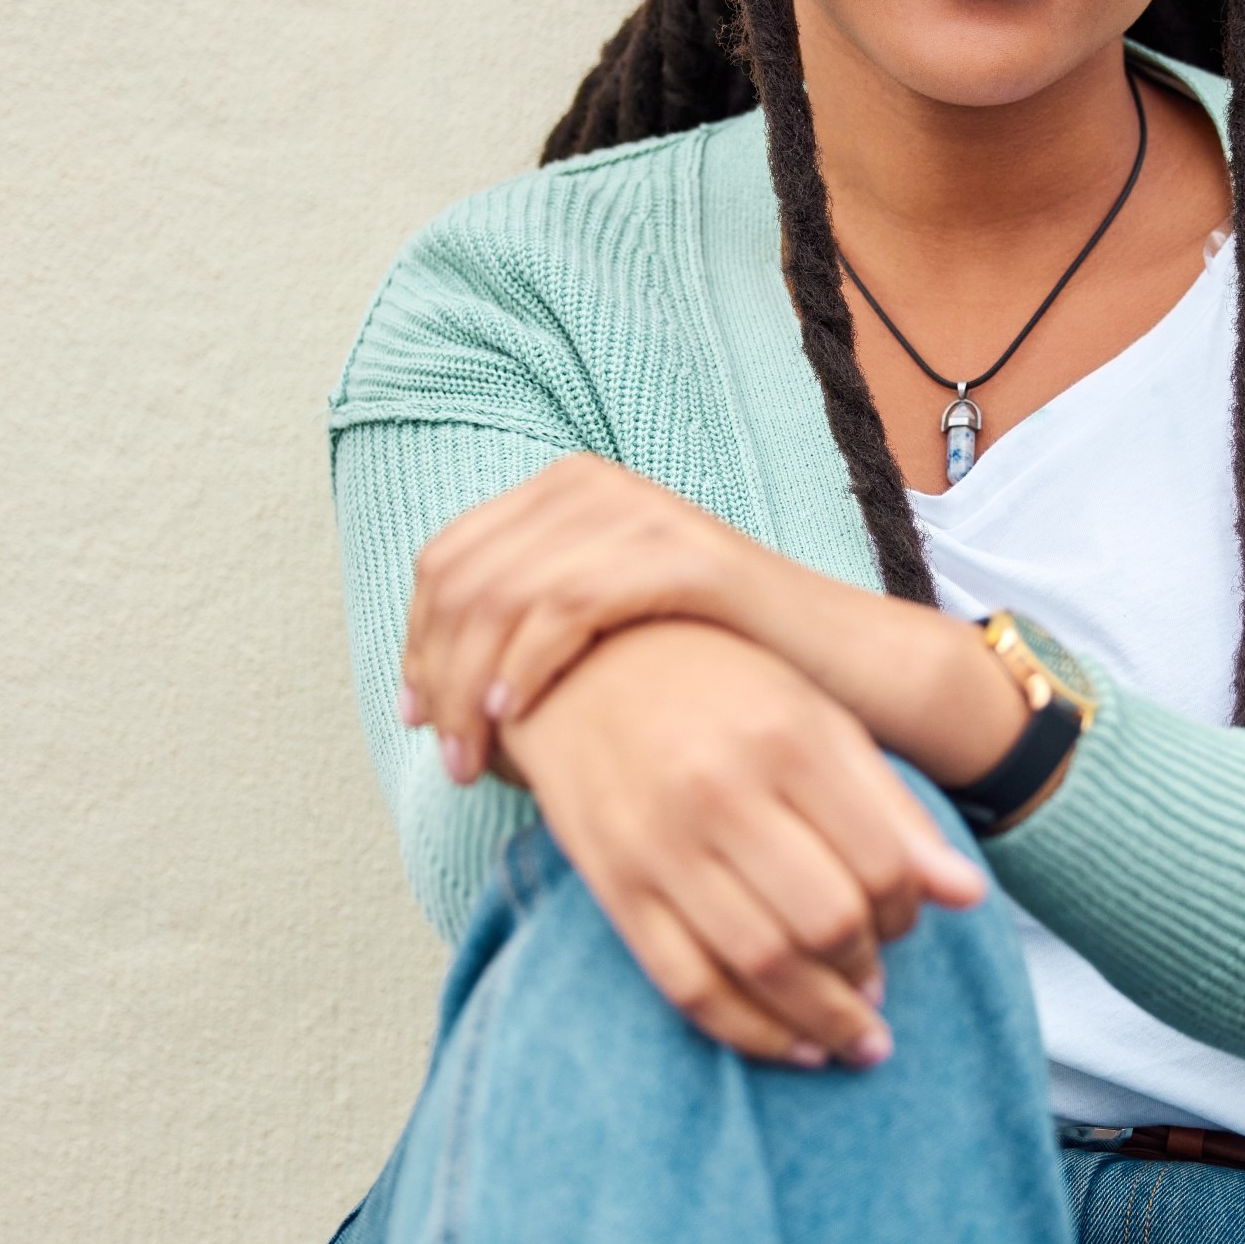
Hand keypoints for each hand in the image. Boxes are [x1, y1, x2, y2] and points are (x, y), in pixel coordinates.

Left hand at [400, 454, 753, 775]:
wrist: (827, 656)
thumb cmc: (708, 658)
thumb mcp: (601, 625)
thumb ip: (526, 625)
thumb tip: (426, 686)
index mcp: (564, 490)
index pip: (446, 559)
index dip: (417, 641)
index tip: (419, 720)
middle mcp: (590, 484)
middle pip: (462, 579)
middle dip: (437, 675)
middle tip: (449, 758)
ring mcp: (636, 510)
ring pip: (499, 596)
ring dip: (469, 687)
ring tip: (474, 759)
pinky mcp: (679, 552)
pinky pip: (565, 607)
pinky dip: (524, 666)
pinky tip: (515, 718)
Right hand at [504, 618, 987, 1066]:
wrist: (583, 666)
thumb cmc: (721, 687)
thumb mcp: (815, 717)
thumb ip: (891, 805)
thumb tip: (969, 894)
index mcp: (786, 739)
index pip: (880, 860)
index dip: (910, 908)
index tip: (907, 917)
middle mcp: (721, 791)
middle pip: (826, 918)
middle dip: (868, 966)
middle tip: (878, 978)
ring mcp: (660, 844)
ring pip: (761, 964)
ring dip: (823, 1018)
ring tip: (855, 1033)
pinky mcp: (614, 886)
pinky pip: (688, 985)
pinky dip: (749, 1032)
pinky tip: (793, 1047)